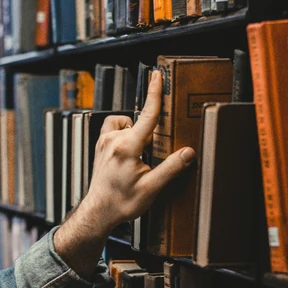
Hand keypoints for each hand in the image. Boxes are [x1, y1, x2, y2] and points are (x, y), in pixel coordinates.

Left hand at [53, 69, 195, 276]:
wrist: (99, 211)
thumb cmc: (122, 202)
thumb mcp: (151, 188)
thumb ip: (171, 168)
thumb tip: (188, 152)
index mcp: (127, 148)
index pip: (147, 115)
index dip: (155, 94)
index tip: (158, 76)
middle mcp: (113, 140)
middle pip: (140, 123)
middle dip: (151, 134)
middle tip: (151, 157)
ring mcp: (104, 142)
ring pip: (126, 124)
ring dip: (136, 133)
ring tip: (140, 155)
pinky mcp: (100, 145)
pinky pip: (115, 129)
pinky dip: (125, 134)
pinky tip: (129, 151)